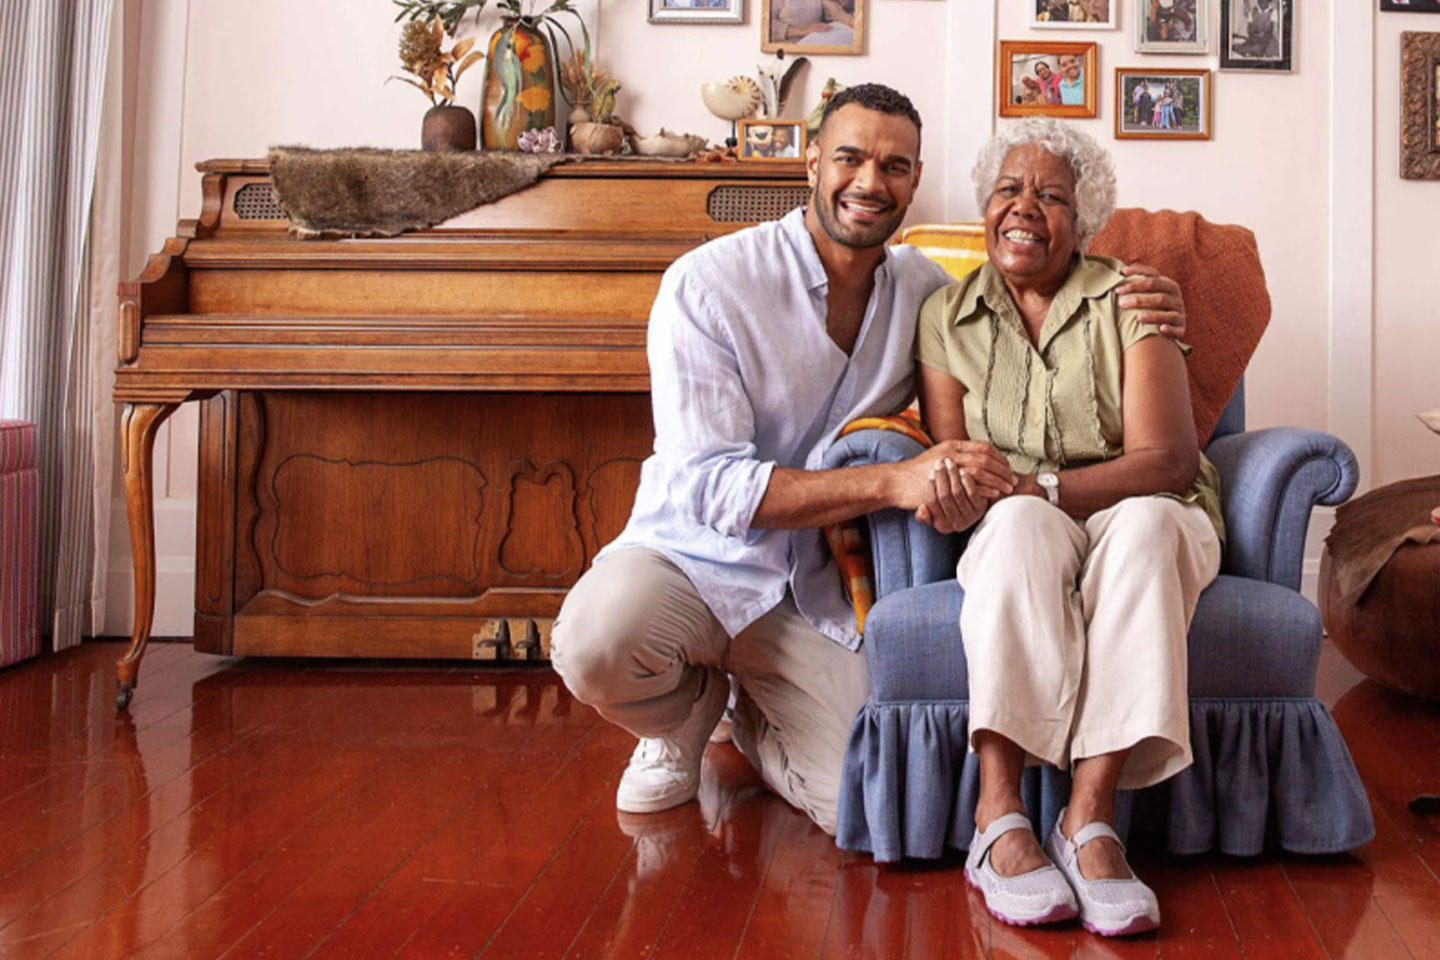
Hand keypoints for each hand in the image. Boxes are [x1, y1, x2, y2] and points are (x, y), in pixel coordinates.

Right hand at [892, 439, 1014, 510]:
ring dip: (998, 479)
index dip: (999, 458)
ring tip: (1008, 488)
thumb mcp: (937, 458)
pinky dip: (986, 489)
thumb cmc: (917, 473)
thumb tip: (976, 462)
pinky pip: (972, 483)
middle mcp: (952, 452)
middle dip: (1003, 469)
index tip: (1008, 468)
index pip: (983, 447)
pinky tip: (994, 494)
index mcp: (951, 445)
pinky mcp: (946, 481)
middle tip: (1013, 479)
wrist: (897, 482)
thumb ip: (955, 458)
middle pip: (986, 457)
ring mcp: (949, 466)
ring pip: (982, 469)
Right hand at [915, 456, 990, 533]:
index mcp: (942, 525)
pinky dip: (966, 480)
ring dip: (952, 476)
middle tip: (939, 463)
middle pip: (945, 496)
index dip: (931, 486)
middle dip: (941, 477)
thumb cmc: (952, 508)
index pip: (932, 503)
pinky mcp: (981, 509)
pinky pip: (972, 492)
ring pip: (958, 492)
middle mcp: (956, 524)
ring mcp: (970, 517)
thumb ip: (924, 514)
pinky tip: (962, 470)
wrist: (976, 511)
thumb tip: (921, 508)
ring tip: (949, 463)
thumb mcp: (936, 514)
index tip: (930, 473)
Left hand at [1117, 263, 1185, 338]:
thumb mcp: (1149, 290)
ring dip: (1153, 315)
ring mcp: (1179, 314)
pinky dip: (1170, 329)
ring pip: (1168, 313)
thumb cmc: (1152, 304)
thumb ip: (1139, 280)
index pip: (1153, 278)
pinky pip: (1177, 329)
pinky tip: (1161, 329)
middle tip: (1121, 303)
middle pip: (1159, 297)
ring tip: (1137, 318)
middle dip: (1140, 300)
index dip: (1136, 280)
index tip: (1118, 285)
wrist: (1168, 324)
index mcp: (1168, 285)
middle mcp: (1176, 298)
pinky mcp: (1181, 329)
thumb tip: (1123, 270)